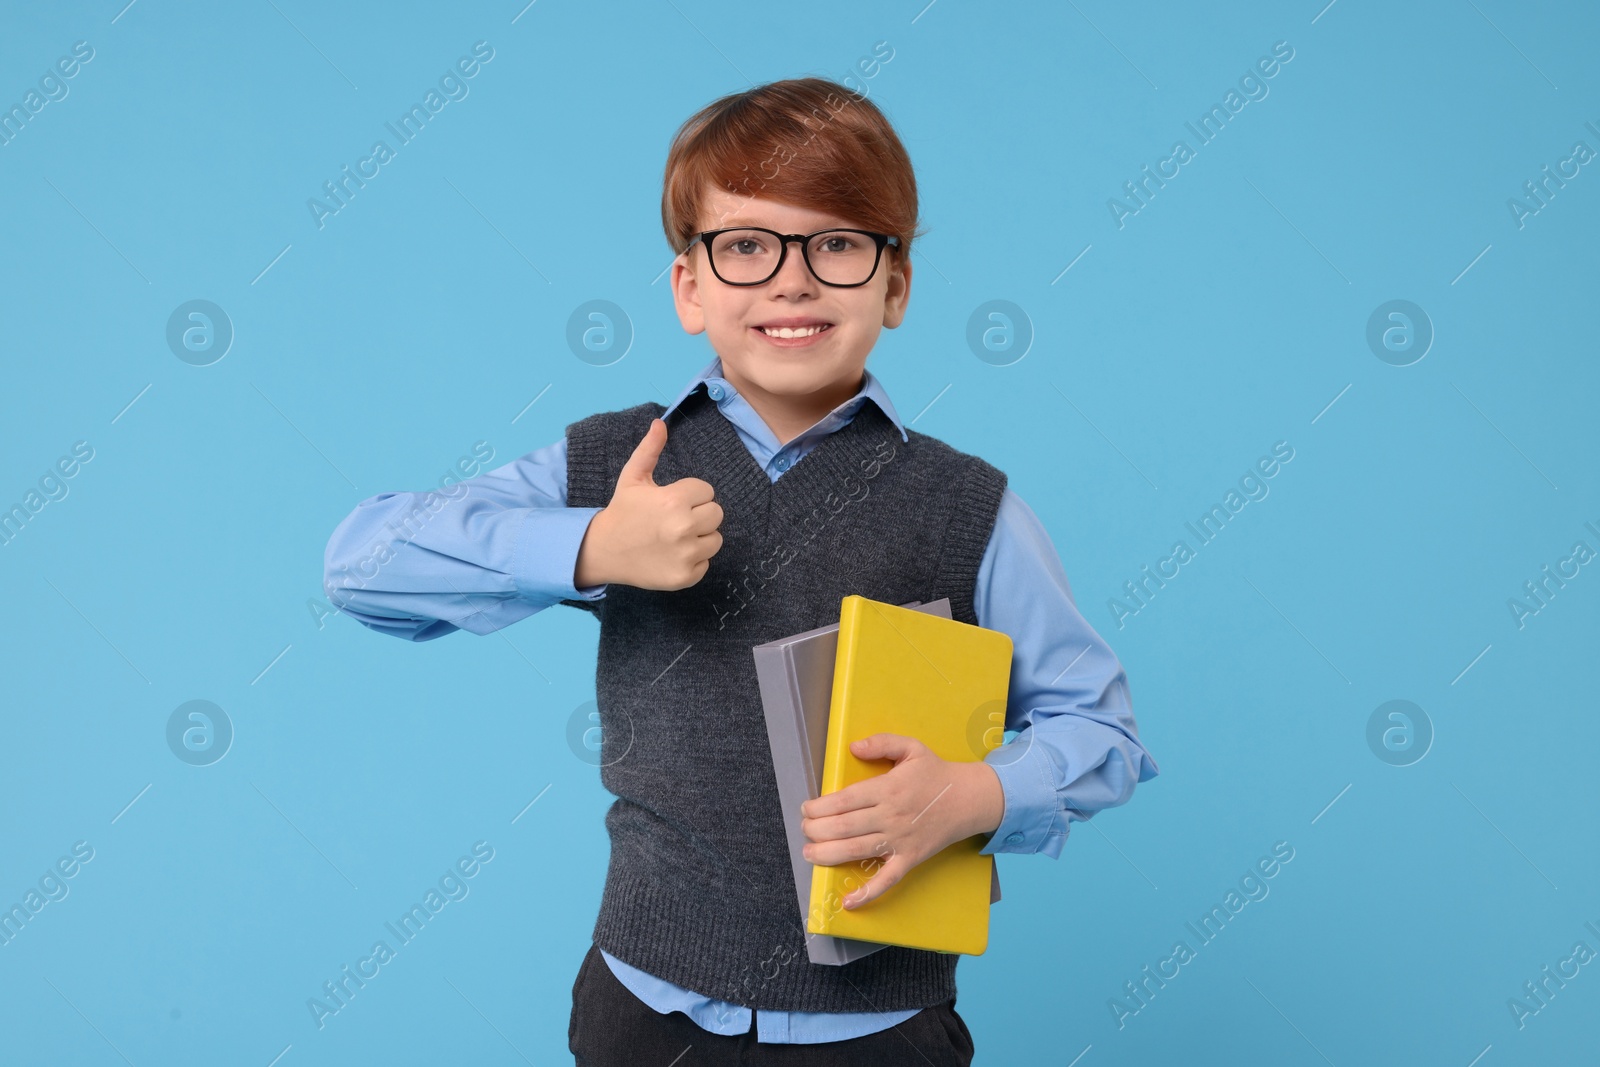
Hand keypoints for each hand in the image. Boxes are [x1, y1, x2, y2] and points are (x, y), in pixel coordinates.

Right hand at [574, 418, 723, 589]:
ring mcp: (685, 554)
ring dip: (700, 537)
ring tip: (675, 536)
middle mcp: (682, 527)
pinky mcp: (685, 577)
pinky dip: (693, 560)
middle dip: (699, 513)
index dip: (691, 495)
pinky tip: (672, 555)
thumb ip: (650, 449)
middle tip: (675, 518)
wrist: (603, 550)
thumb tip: (660, 423)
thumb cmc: (623, 511)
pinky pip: (706, 563)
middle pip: (717, 514)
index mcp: (673, 500)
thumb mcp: (633, 477)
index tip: (671, 501)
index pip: (707, 491)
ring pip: (716, 539)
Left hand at [798, 733, 1003, 909]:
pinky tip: (848, 901)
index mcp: (887, 788)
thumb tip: (853, 747)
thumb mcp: (911, 748)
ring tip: (809, 853)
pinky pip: (887, 879)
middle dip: (816, 830)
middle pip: (844, 826)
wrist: (969, 799)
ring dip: (827, 854)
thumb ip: (882, 743)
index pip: (844, 801)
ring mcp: (900, 840)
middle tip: (804, 830)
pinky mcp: (910, 858)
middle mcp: (890, 815)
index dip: (819, 808)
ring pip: (856, 851)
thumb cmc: (936, 773)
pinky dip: (868, 893)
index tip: (806, 809)